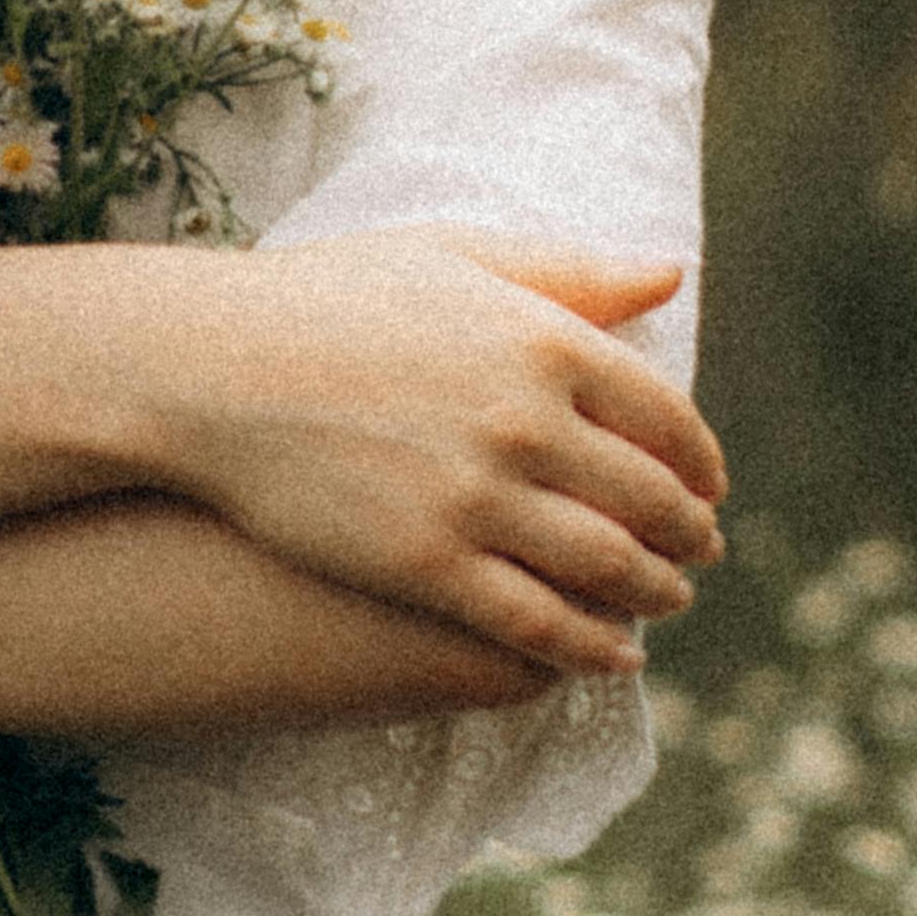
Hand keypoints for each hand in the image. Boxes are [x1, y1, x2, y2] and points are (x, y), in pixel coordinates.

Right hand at [149, 229, 724, 669]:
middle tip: (704, 553)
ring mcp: (478, 498)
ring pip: (608, 569)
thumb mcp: (453, 258)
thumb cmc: (325, 301)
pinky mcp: (429, 567)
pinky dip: (592, 648)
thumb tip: (672, 277)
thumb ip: (569, 271)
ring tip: (666, 603)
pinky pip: (539, 625)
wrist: (207, 369)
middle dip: (690, 535)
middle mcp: (527, 421)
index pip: (667, 419)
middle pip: (650, 499)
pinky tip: (611, 657)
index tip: (709, 484)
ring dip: (656, 594)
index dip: (699, 462)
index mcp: (544, 340)